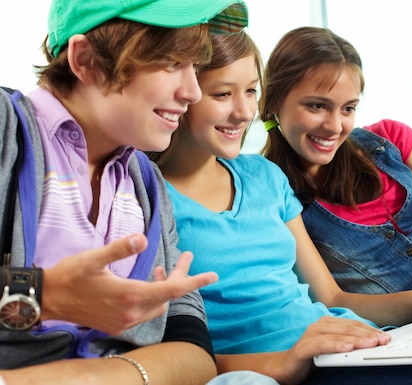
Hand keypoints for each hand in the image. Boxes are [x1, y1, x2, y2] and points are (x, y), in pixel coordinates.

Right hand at [41, 233, 217, 334]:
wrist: (47, 300)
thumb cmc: (69, 275)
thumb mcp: (93, 258)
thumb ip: (120, 249)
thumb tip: (143, 238)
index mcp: (130, 295)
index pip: (172, 289)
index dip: (194, 280)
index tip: (214, 275)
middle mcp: (131, 312)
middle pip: (168, 295)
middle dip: (181, 276)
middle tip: (188, 256)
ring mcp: (124, 321)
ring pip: (157, 304)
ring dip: (165, 286)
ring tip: (164, 266)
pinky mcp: (117, 324)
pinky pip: (145, 311)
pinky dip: (152, 296)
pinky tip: (147, 281)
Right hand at [280, 316, 389, 383]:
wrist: (285, 368)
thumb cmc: (311, 359)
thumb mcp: (334, 349)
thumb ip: (348, 344)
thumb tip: (372, 344)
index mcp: (328, 323)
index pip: (353, 325)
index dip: (370, 330)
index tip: (385, 337)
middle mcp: (320, 325)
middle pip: (348, 329)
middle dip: (367, 335)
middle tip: (383, 340)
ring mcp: (311, 334)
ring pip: (338, 335)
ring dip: (356, 340)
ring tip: (371, 344)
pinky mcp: (303, 347)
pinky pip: (322, 345)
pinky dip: (336, 345)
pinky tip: (347, 348)